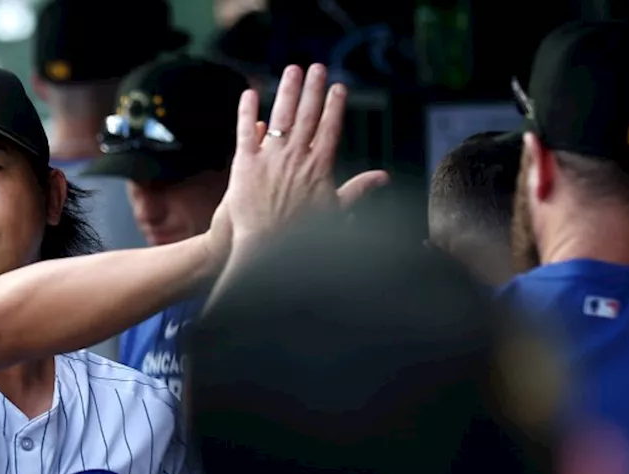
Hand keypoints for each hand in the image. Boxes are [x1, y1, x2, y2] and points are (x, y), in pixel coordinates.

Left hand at [209, 64, 389, 253]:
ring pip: (280, 116)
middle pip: (307, 115)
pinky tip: (250, 93)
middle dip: (313, 89)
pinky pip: (246, 131)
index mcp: (320, 166)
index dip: (334, 105)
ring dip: (287, 91)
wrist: (268, 250)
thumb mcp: (336, 211)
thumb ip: (358, 189)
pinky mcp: (245, 164)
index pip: (330, 127)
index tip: (338, 87)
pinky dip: (247, 111)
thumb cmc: (304, 235)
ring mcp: (270, 158)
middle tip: (316, 68)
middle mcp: (297, 156)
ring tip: (292, 71)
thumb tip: (383, 177)